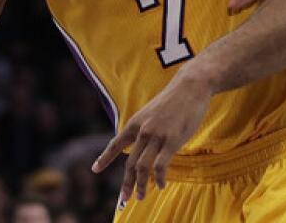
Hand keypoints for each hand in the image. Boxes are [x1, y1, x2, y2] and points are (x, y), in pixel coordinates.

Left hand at [91, 69, 210, 202]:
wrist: (190, 87)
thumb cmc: (174, 100)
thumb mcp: (151, 112)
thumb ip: (144, 129)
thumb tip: (141, 147)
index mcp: (135, 123)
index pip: (115, 144)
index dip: (104, 158)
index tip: (95, 169)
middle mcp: (143, 130)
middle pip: (130, 163)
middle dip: (126, 183)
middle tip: (124, 198)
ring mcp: (157, 136)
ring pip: (143, 167)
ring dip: (140, 185)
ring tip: (140, 196)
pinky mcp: (172, 140)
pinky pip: (161, 166)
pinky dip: (159, 178)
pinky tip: (161, 185)